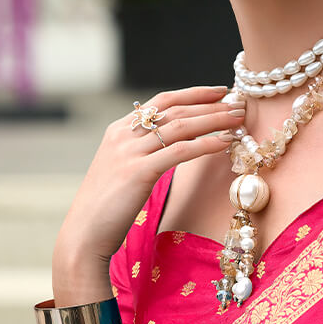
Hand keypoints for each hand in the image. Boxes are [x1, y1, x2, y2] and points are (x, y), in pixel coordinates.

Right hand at [52, 85, 244, 294]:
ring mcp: (129, 152)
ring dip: (214, 119)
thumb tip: (174, 146)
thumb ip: (142, 153)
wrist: (84, 232)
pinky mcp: (139, 171)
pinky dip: (206, 143)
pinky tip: (225, 142)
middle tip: (238, 103)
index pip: (162, 101)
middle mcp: (123, 135)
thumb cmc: (106, 208)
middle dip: (210, 105)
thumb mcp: (121, 170)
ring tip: (238, 118)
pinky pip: (180, 151)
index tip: (219, 91)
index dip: (193, 94)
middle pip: (175, 110)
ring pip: (180, 126)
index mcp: (118, 130)